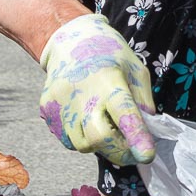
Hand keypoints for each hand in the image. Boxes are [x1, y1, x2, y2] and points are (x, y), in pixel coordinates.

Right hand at [38, 14, 158, 164]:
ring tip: (107, 127)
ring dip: (100, 146)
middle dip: (120, 153)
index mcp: (108, 81)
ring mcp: (61, 105)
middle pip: (100, 138)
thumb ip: (143, 100)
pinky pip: (68, 139)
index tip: (147, 156)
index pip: (124, 113)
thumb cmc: (109, 54)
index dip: (137, 137)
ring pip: (83, 145)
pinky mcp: (47, 112)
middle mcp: (82, 95)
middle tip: (132, 153)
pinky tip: (88, 120)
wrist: (69, 40)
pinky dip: (82, 138)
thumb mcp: (135, 69)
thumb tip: (148, 131)